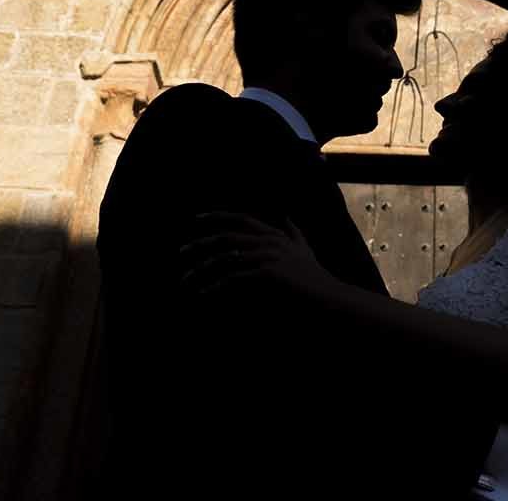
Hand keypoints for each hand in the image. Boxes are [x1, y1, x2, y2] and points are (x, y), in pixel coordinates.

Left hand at [179, 212, 324, 297]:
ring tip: (187, 279)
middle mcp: (270, 241)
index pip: (241, 219)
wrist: (326, 295)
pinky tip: (204, 293)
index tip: (197, 219)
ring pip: (226, 258)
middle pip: (227, 237)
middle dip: (201, 244)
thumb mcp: (303, 248)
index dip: (218, 217)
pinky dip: (216, 286)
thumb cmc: (313, 275)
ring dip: (203, 269)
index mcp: (274, 234)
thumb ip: (293, 230)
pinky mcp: (267, 274)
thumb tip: (286, 214)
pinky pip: (234, 278)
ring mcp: (268, 256)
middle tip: (181, 252)